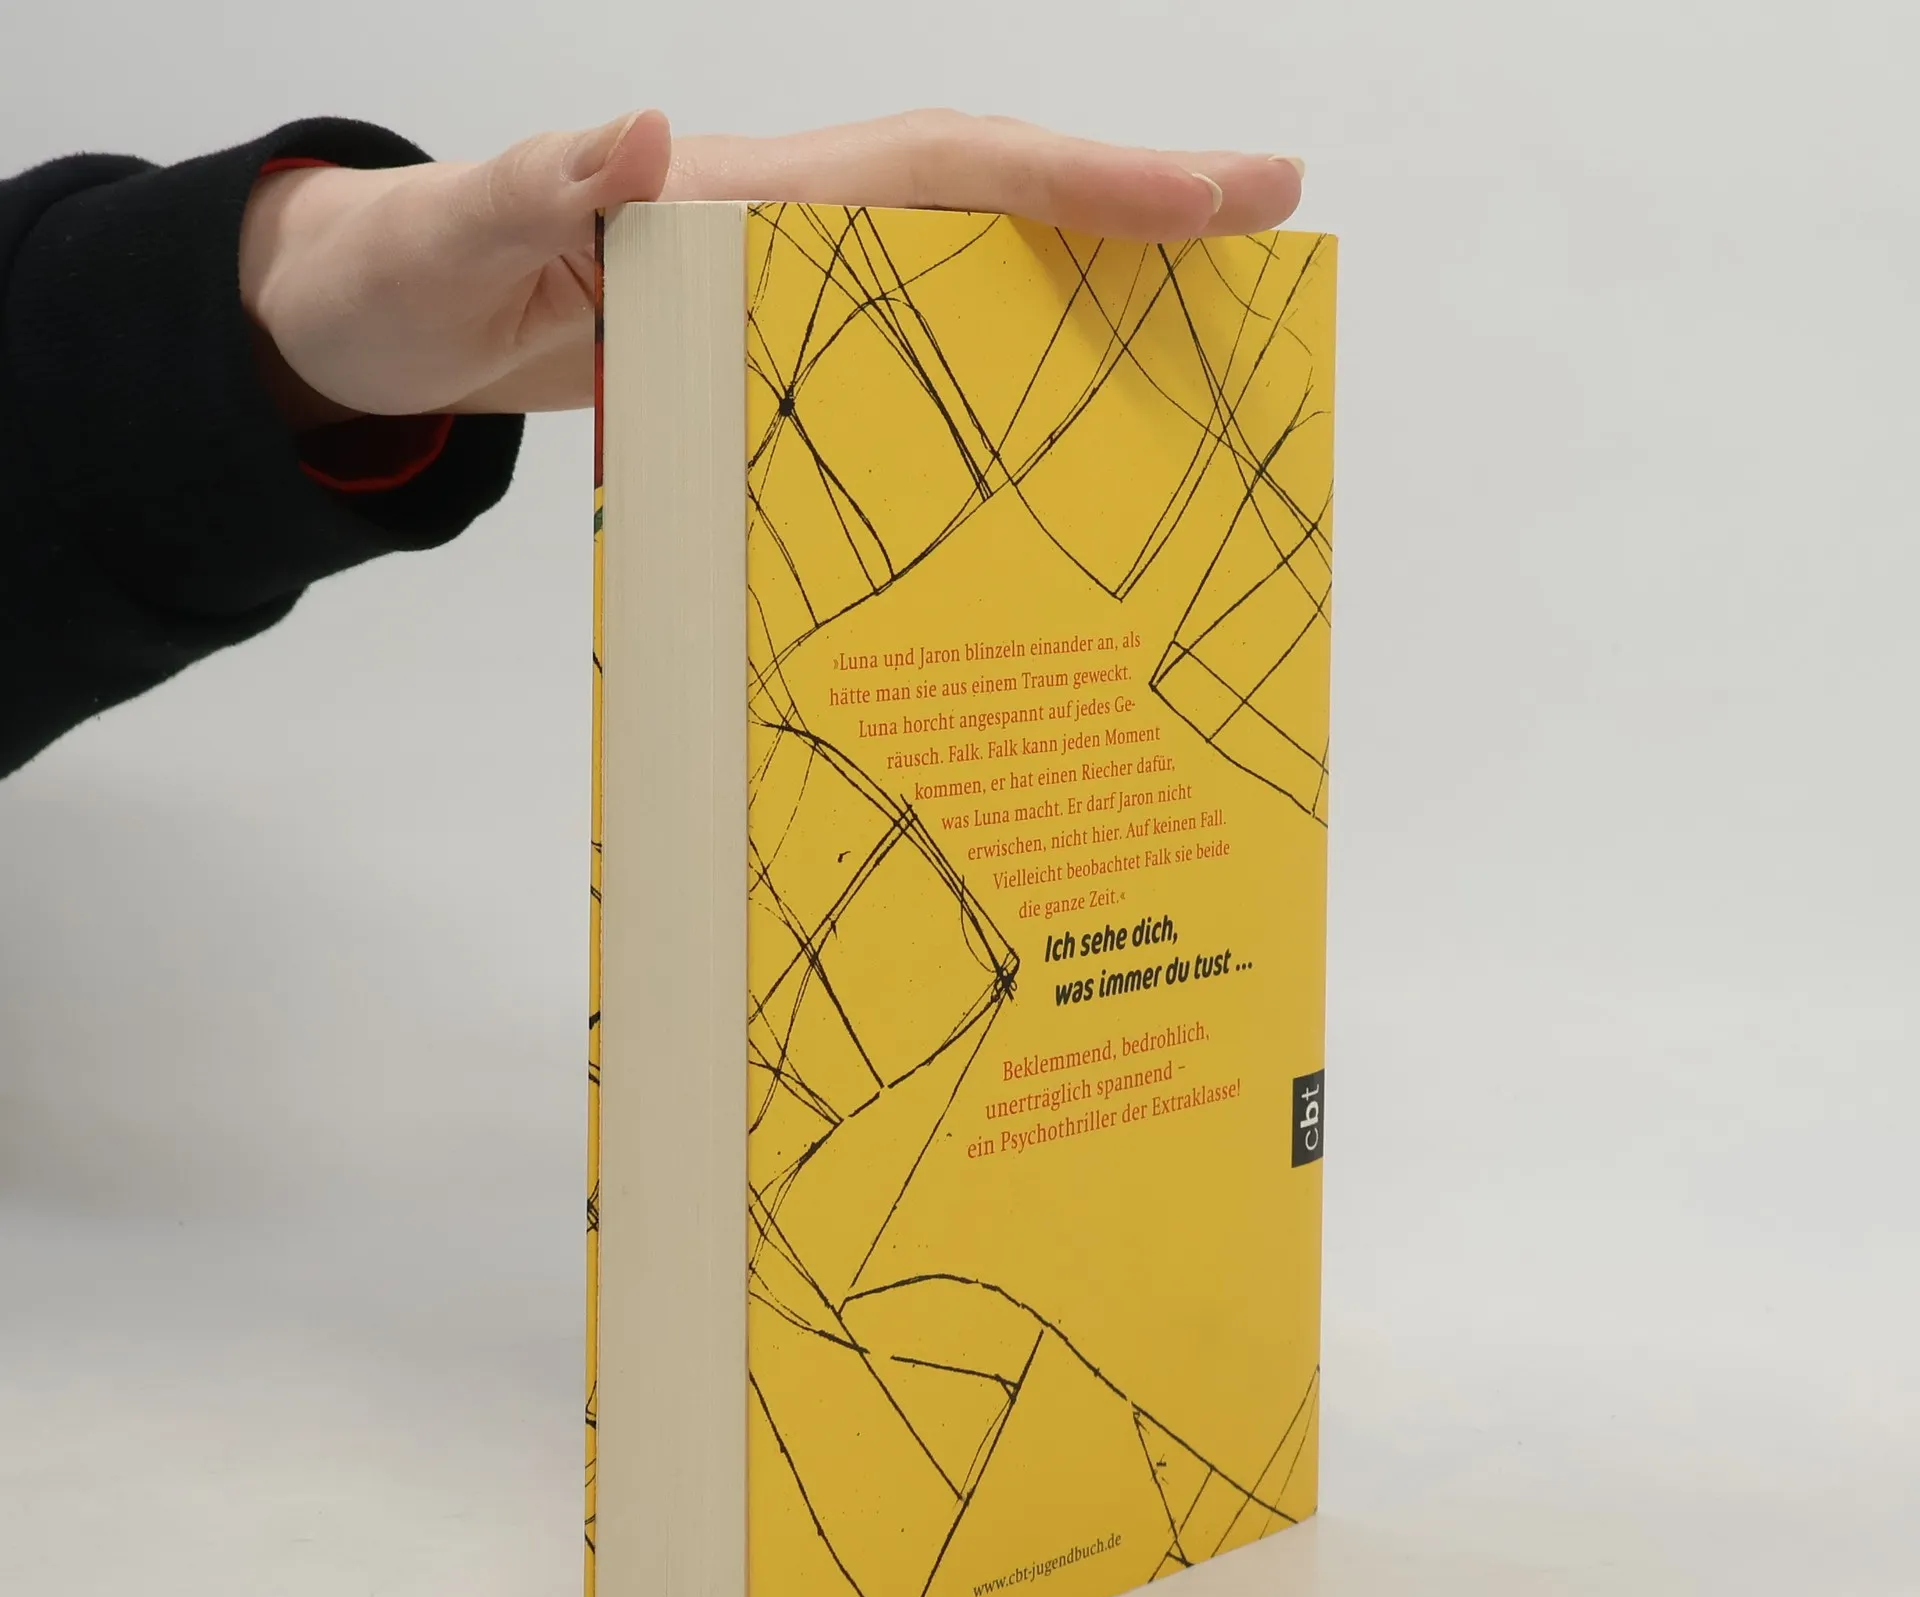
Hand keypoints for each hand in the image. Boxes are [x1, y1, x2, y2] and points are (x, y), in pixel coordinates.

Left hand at [239, 110, 1305, 423]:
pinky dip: (1003, 366)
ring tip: (1212, 324)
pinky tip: (1064, 418)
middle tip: (1272, 217)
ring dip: (1093, 285)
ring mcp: (798, 294)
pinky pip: (920, 351)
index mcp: (748, 195)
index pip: (943, 168)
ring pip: (975, 274)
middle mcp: (796, 230)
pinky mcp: (784, 353)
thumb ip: (542, 183)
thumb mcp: (462, 232)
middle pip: (996, 200)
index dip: (1081, 176)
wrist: (392, 325)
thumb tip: (649, 133)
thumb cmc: (420, 274)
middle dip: (1136, 204)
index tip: (1213, 192)